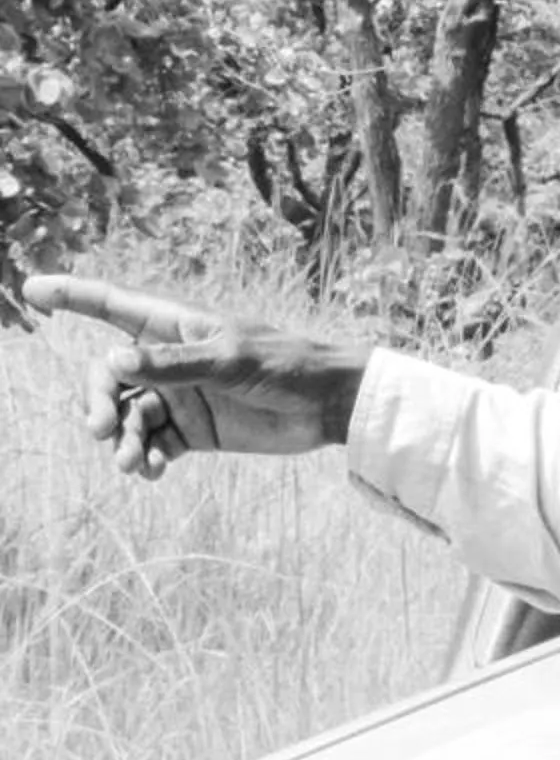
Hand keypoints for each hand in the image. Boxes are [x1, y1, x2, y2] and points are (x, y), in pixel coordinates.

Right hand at [24, 275, 370, 478]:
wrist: (327, 406)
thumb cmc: (284, 365)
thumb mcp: (230, 361)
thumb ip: (173, 364)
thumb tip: (114, 363)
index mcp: (175, 327)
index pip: (113, 307)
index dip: (73, 296)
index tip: (32, 289)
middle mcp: (168, 361)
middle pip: (108, 376)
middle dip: (98, 401)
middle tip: (102, 429)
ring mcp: (179, 396)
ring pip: (128, 417)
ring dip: (123, 440)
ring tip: (131, 463)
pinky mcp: (194, 431)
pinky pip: (154, 445)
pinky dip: (146, 458)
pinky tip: (151, 471)